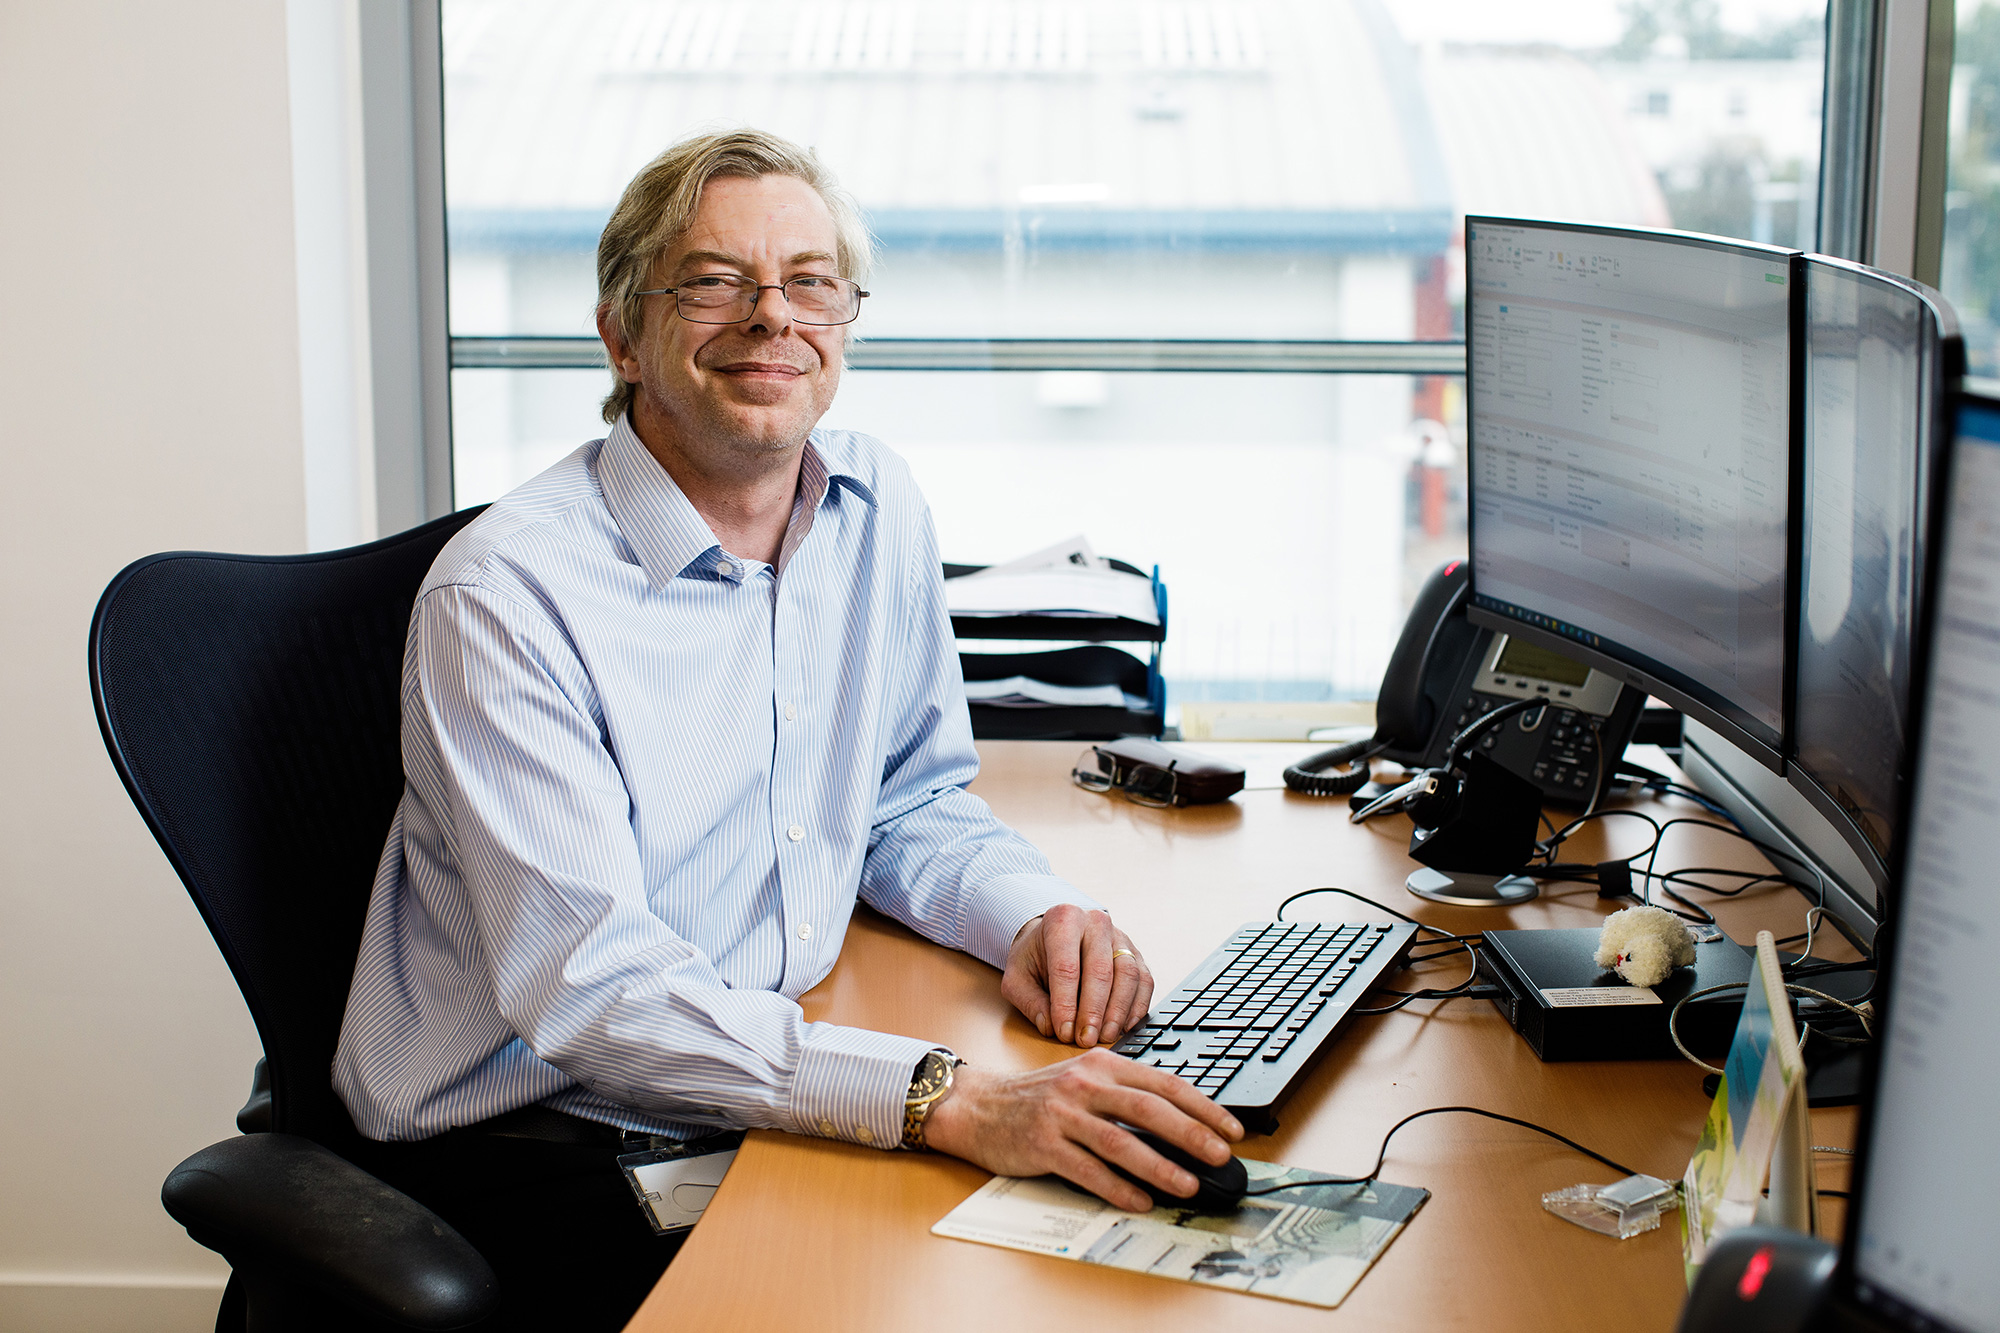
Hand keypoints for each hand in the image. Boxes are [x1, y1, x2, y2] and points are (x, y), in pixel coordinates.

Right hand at [922, 1048, 1243, 1211]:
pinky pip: (1087, 1170)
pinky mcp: (1042, 1144)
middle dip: (1190, 1134)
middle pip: (1147, 1109)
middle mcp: (1084, 1084)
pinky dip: (1117, 1188)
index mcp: (1102, 1064)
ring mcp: (1062, 1114)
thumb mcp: (1083, 1081)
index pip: (1162, 1083)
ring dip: (1158, 1166)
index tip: (1230, 1129)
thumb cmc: (1038, 1097)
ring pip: (1120, 1142)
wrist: (977, 1106)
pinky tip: (1140, 1201)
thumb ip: (1124, 1096)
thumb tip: (1181, 1129)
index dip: (1201, 1106)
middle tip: (1220, 1156)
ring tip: (1188, 1185)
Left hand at [1002, 905, 1154, 1047]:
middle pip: (1100, 970)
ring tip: (1105, 1036)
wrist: (1053, 937)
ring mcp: (1120, 937)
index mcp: (1063, 919)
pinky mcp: (1136, 954)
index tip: (1064, 1032)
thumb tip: (1050, 1027)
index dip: (1066, 1004)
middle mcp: (1095, 922)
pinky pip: (1144, 981)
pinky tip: (1124, 1026)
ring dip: (1117, 1011)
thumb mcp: (1017, 977)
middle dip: (1093, 1011)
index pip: (1066, 966)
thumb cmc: (1034, 957)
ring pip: (1127, 975)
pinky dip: (1137, 1007)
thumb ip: (1030, 1002)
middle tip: (1086, 1039)